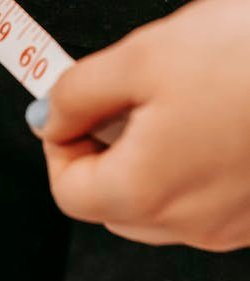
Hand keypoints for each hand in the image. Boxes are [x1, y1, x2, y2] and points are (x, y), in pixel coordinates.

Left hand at [26, 0, 249, 250]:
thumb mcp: (142, 57)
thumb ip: (79, 93)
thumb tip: (50, 115)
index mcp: (143, 192)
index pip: (68, 191)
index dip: (59, 145)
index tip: (70, 109)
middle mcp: (190, 223)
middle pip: (113, 204)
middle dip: (104, 152)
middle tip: (121, 97)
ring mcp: (235, 223)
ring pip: (163, 203)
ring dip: (151, 158)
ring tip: (177, 98)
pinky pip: (210, 197)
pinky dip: (197, 164)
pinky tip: (218, 114)